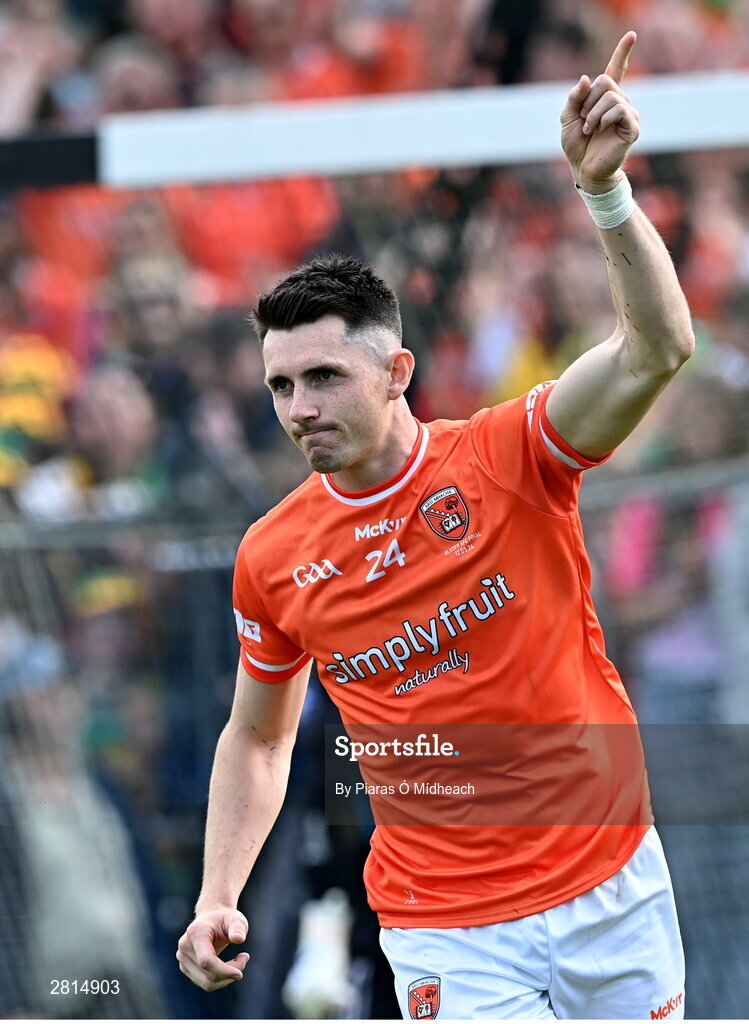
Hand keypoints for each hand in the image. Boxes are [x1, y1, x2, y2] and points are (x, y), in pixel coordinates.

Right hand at [176, 906, 249, 990]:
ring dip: (226, 978)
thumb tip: (239, 939)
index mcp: (195, 933)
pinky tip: (229, 965)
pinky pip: (204, 982)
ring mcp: (182, 959)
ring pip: (206, 983)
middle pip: (207, 976)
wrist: (212, 917)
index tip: (240, 973)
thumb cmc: (226, 919)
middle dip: (229, 974)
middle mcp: (184, 947)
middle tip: (244, 959)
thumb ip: (238, 928)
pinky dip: (220, 979)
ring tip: (239, 961)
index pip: (206, 961)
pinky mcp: (185, 967)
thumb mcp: (236, 919)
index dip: (223, 971)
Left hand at [560, 31, 639, 193]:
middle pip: (605, 81)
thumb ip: (574, 98)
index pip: (616, 70)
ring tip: (588, 129)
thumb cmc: (577, 146)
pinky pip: (619, 109)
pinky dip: (603, 118)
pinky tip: (599, 130)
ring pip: (611, 96)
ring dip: (593, 113)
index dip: (623, 52)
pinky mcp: (632, 127)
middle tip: (583, 120)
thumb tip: (586, 79)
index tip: (631, 35)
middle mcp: (620, 102)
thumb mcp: (567, 118)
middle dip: (588, 100)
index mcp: (606, 98)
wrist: (584, 170)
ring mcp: (629, 114)